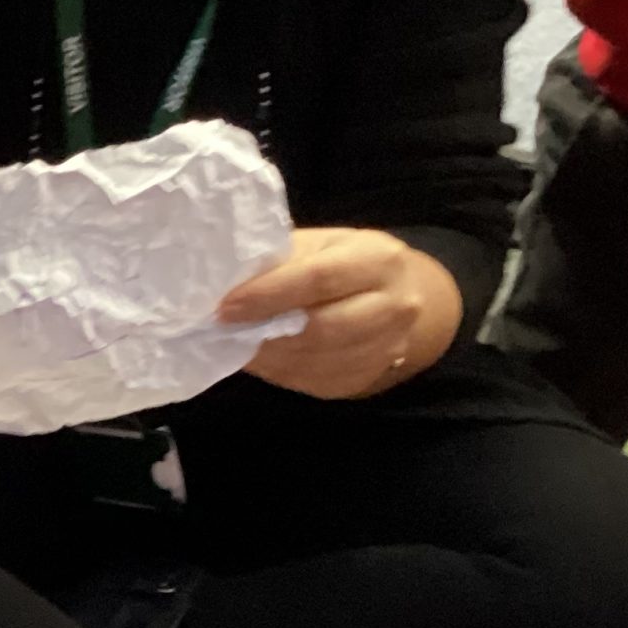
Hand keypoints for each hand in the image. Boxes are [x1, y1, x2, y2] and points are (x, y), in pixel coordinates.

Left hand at [215, 227, 462, 399]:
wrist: (402, 294)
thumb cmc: (347, 262)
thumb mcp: (321, 245)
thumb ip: (283, 261)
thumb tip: (228, 284)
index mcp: (378, 260)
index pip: (319, 279)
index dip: (268, 295)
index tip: (227, 305)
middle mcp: (393, 305)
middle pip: (322, 329)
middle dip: (265, 332)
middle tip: (225, 329)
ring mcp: (387, 347)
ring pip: (316, 361)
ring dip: (268, 356)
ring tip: (236, 343)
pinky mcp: (368, 377)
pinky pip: (315, 381)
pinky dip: (279, 371)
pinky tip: (260, 358)